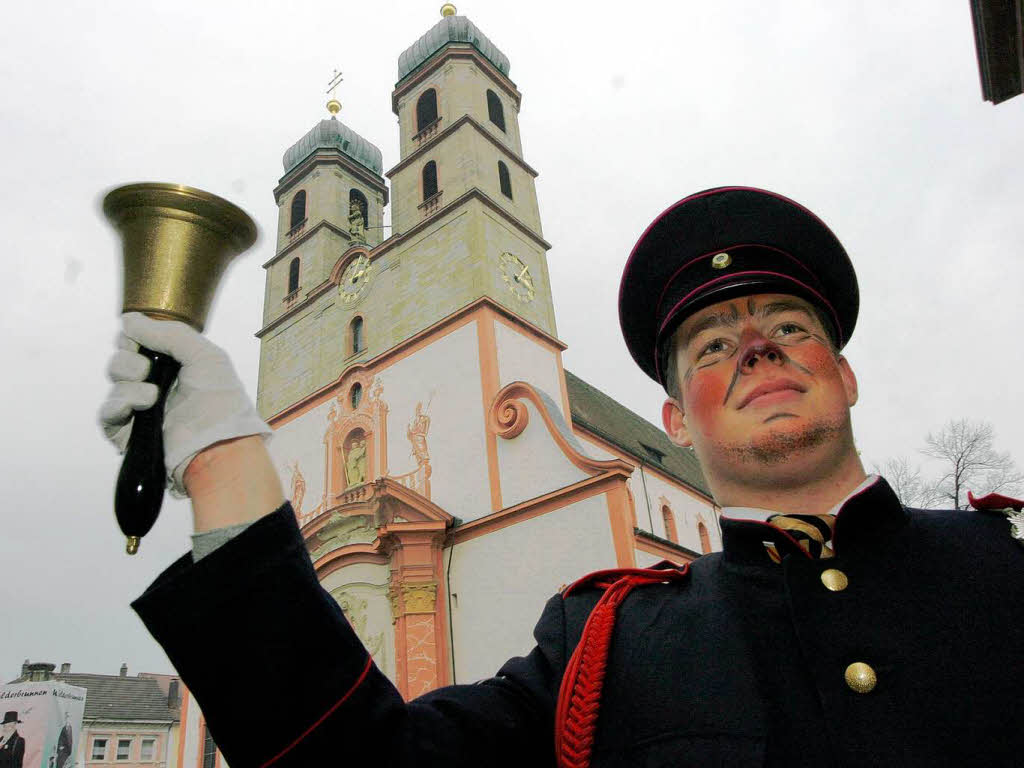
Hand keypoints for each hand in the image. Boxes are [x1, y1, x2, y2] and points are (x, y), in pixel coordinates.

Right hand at [99, 313, 270, 496]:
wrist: (218, 444)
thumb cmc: (220, 401)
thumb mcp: (205, 355)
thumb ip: (169, 333)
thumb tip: (129, 319)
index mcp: (174, 364)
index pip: (138, 341)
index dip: (134, 337)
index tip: (141, 340)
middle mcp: (156, 384)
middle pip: (121, 358)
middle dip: (129, 359)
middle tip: (147, 369)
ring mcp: (141, 409)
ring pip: (114, 382)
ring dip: (128, 382)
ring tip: (153, 395)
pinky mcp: (129, 433)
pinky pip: (107, 412)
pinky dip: (119, 404)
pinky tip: (141, 405)